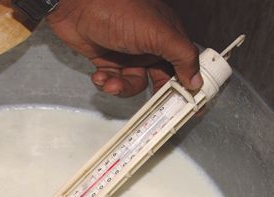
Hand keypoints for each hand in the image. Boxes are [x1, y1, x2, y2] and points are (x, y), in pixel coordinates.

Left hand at [47, 0, 202, 96]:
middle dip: (153, 95)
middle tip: (152, 109)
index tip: (189, 105)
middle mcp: (150, 46)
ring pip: (134, 84)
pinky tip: (100, 76)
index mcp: (167, 36)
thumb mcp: (158, 33)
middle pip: (160, 80)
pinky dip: (106, 83)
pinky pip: (113, 81)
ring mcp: (128, 54)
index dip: (187, 85)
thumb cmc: (118, 9)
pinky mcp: (108, 60)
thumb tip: (196, 79)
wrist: (77, 6)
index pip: (184, 65)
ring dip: (123, 88)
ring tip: (111, 83)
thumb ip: (181, 56)